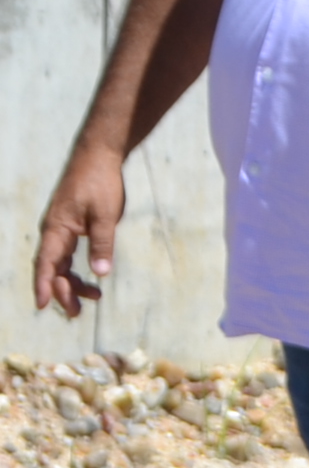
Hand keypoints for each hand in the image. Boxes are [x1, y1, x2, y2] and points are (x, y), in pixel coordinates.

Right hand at [32, 148, 125, 317]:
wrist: (99, 154)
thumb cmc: (100, 182)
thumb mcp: (106, 215)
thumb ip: (102, 243)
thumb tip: (100, 274)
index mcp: (57, 230)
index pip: (47, 265)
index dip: (44, 286)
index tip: (43, 306)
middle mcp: (55, 231)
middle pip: (54, 268)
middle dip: (63, 291)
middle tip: (78, 312)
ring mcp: (62, 227)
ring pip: (61, 262)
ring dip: (73, 280)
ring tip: (93, 296)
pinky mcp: (71, 223)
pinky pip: (68, 251)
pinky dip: (77, 265)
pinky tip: (91, 273)